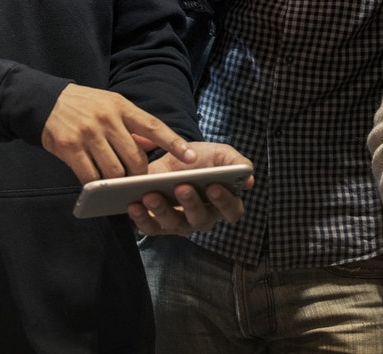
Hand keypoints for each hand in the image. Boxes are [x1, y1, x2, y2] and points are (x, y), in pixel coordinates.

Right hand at [42, 84, 196, 183]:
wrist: (45, 102)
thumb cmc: (84, 106)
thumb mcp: (111, 105)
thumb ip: (132, 124)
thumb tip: (152, 143)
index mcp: (121, 106)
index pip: (154, 126)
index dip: (174, 143)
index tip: (192, 157)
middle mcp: (107, 119)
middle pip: (134, 157)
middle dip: (139, 175)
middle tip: (138, 182)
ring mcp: (88, 133)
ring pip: (114, 171)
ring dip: (118, 183)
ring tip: (118, 185)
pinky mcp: (70, 148)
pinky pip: (91, 176)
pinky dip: (98, 185)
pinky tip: (98, 185)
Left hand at [127, 143, 253, 234]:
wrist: (171, 157)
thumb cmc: (200, 157)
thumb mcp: (219, 153)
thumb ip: (235, 162)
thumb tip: (249, 178)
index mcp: (224, 203)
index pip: (231, 210)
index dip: (224, 201)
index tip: (214, 186)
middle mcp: (203, 217)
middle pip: (201, 219)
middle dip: (191, 204)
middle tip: (181, 187)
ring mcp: (180, 223)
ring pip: (174, 225)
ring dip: (162, 211)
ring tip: (150, 195)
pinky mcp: (158, 225)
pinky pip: (151, 228)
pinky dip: (141, 218)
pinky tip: (133, 205)